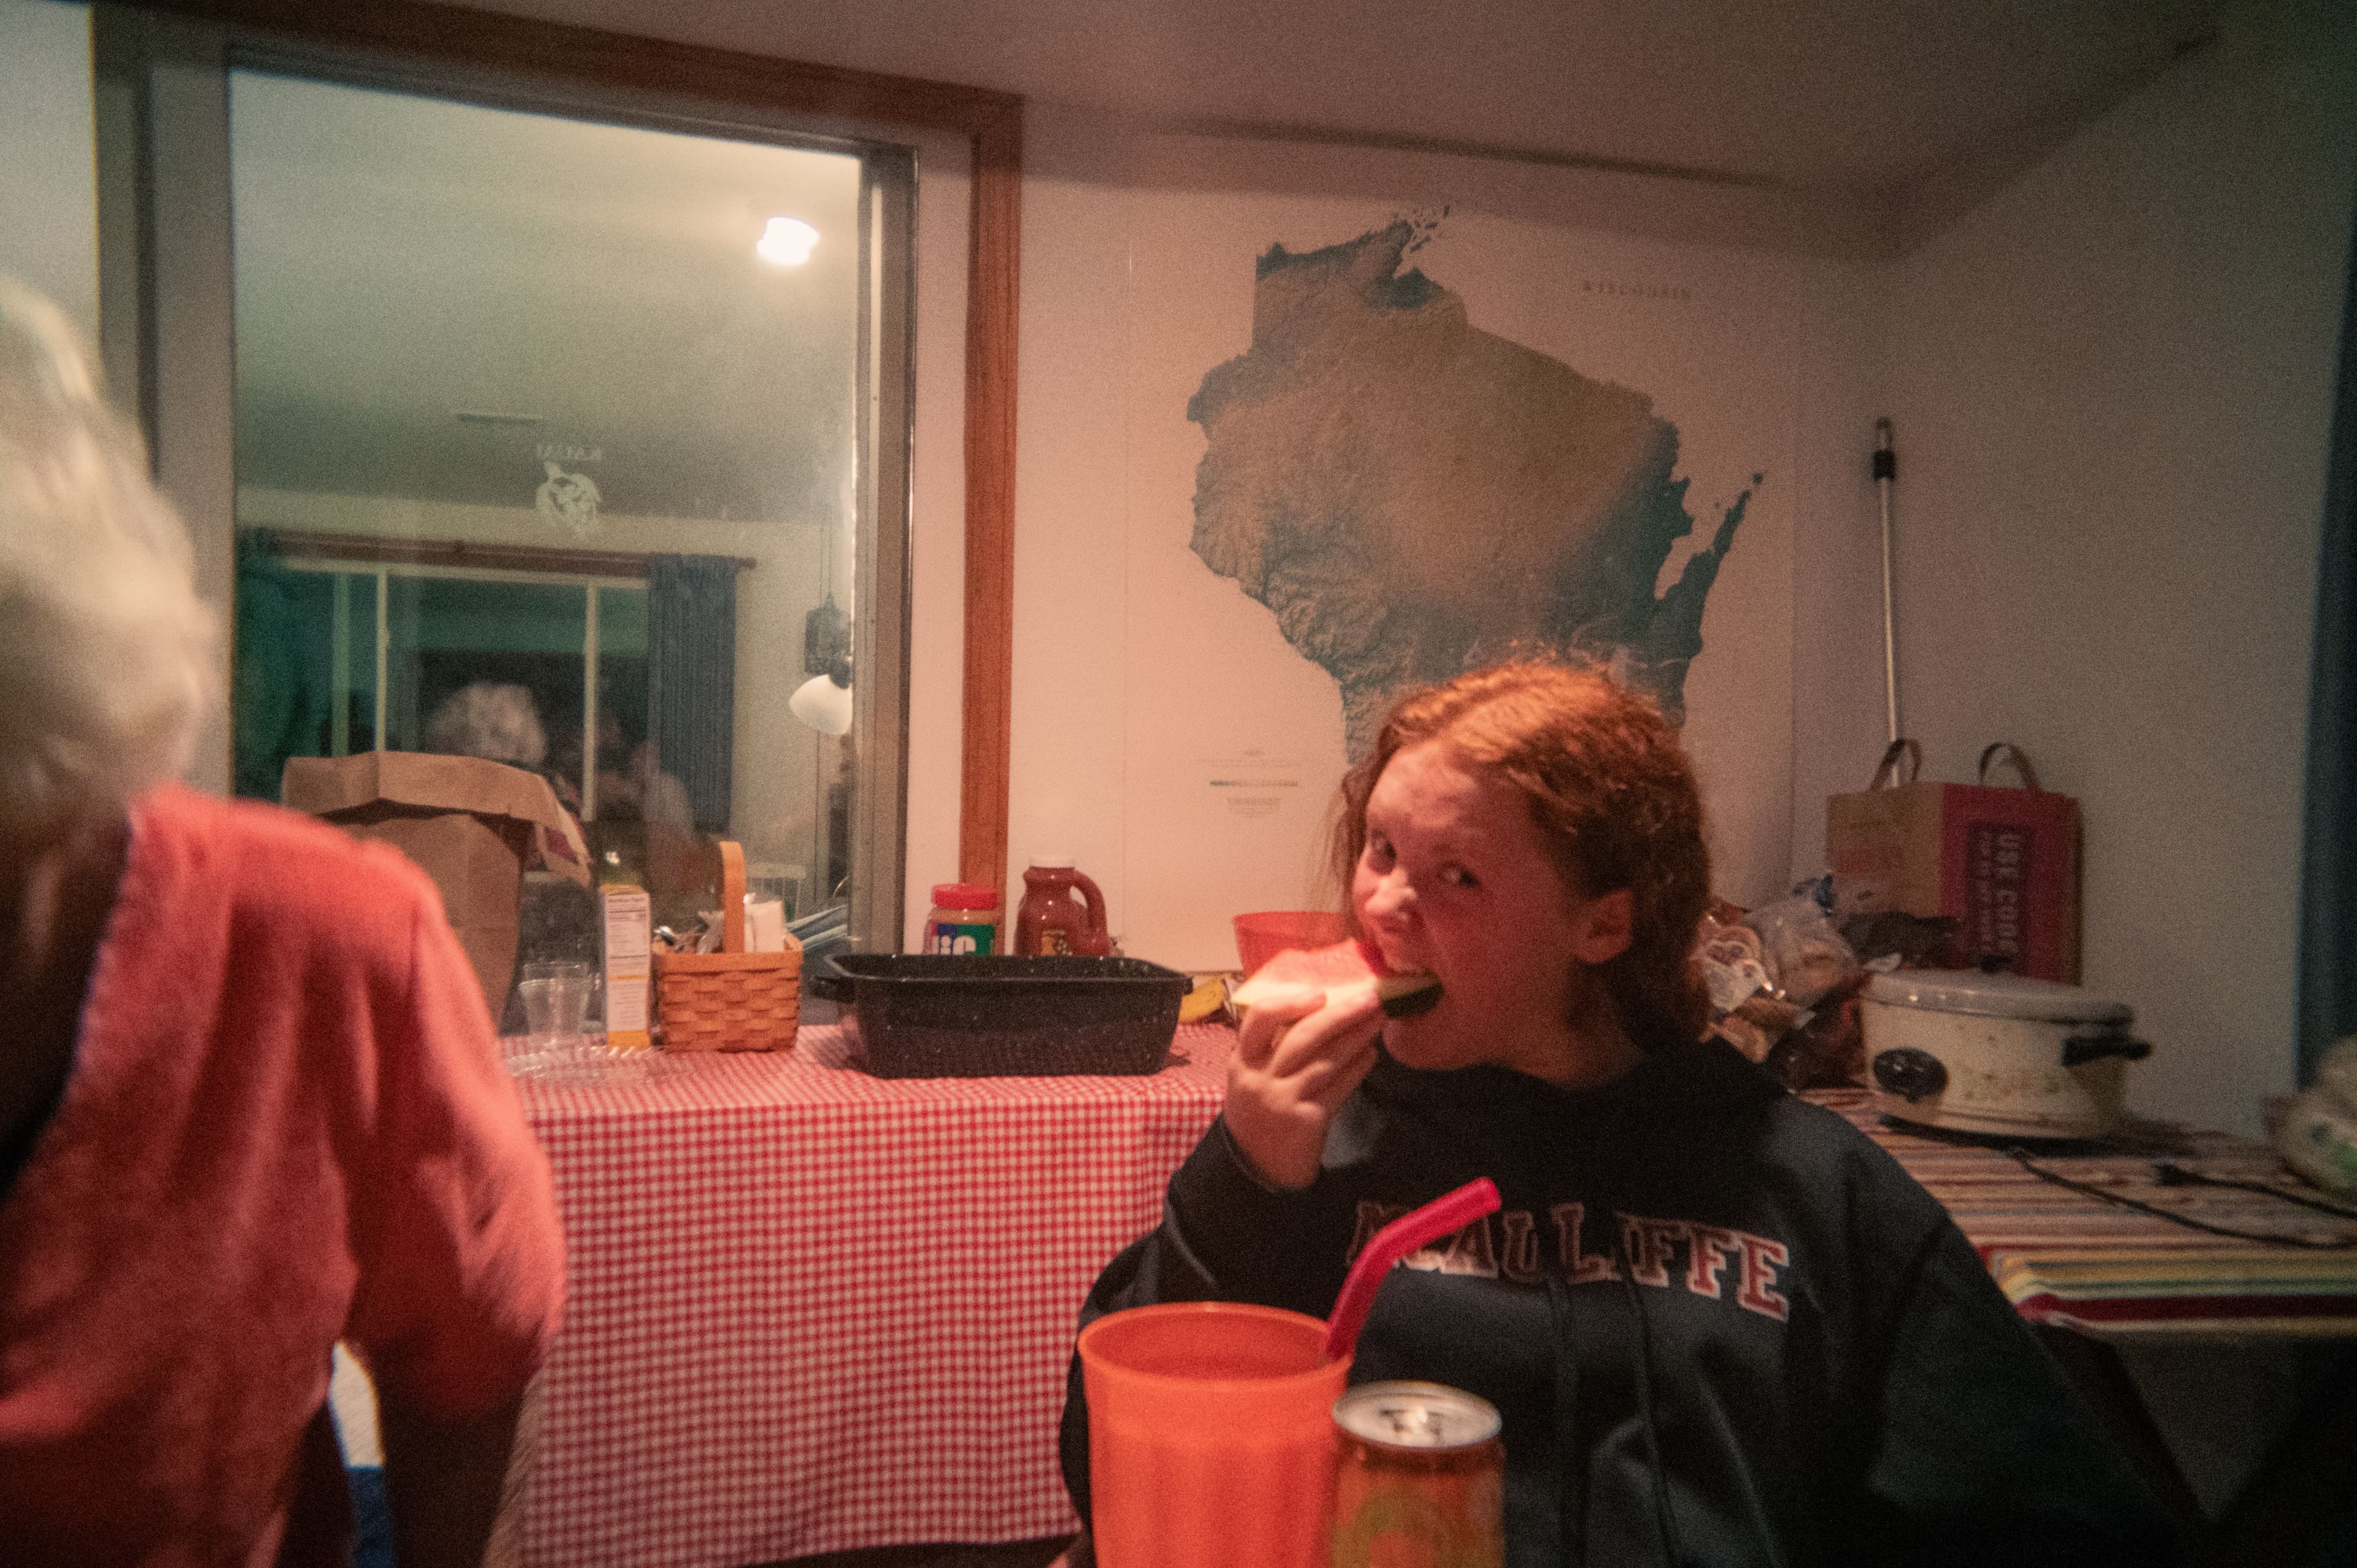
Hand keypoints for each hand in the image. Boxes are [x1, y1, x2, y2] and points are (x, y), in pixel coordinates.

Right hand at [1224, 982, 1384, 1190]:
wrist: (1257, 1166)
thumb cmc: (1261, 1109)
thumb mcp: (1254, 1075)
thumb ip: (1276, 1046)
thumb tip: (1325, 1008)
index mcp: (1243, 1059)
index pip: (1259, 1018)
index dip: (1290, 1002)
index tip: (1321, 993)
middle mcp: (1260, 1077)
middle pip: (1302, 1037)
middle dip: (1341, 1014)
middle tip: (1371, 998)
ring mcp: (1282, 1100)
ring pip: (1326, 1061)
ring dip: (1357, 1037)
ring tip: (1378, 1021)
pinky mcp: (1306, 1120)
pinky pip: (1338, 1087)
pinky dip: (1357, 1068)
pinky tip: (1371, 1055)